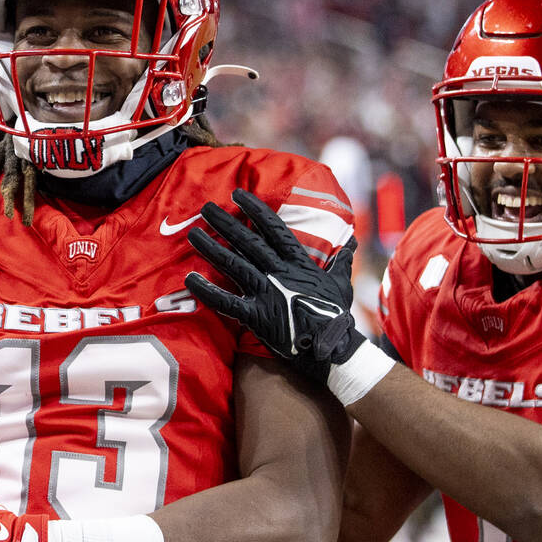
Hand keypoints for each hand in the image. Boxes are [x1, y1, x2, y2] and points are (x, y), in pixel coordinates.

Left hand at [184, 188, 364, 383]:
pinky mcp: (256, 316)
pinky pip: (226, 301)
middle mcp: (279, 272)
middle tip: (206, 208)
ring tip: (193, 233)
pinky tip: (190, 279)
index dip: (254, 209)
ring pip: (233, 264)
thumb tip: (351, 243)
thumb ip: (342, 261)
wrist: (333, 347)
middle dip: (226, 222)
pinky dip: (207, 291)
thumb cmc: (337, 316)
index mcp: (298, 262)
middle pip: (247, 241)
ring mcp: (266, 293)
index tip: (238, 194)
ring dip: (211, 248)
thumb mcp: (343, 283)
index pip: (274, 228)